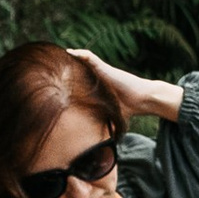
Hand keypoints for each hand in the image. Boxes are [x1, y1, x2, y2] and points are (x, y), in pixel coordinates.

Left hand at [60, 46, 178, 125]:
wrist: (142, 100)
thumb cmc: (130, 108)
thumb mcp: (115, 118)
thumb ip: (109, 127)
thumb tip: (108, 145)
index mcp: (100, 88)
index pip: (84, 81)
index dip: (73, 79)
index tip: (61, 81)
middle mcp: (100, 78)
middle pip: (82, 69)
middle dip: (71, 66)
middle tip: (56, 66)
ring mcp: (103, 72)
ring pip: (85, 61)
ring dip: (74, 57)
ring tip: (62, 54)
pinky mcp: (106, 69)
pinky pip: (91, 58)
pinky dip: (82, 54)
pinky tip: (72, 52)